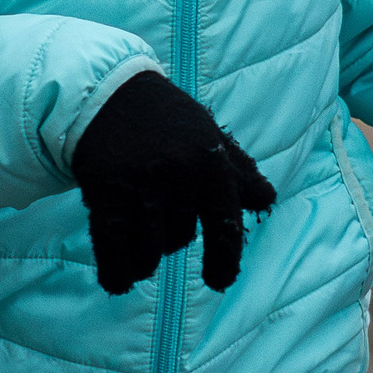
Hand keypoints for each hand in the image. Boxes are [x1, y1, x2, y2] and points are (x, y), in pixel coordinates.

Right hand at [71, 72, 275, 295]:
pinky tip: (120, 278)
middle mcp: (178, 176)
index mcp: (209, 163)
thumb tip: (267, 200)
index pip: (224, 225)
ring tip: (139, 248)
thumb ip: (239, 172)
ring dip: (144, 259)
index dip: (224, 260)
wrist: (109, 92)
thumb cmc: (167, 119)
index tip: (219, 281)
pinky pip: (113, 249)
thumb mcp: (209, 137)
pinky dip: (117, 272)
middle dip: (172, 238)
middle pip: (181, 238)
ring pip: (149, 251)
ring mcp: (140, 187)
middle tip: (158, 219)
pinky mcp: (105, 194)